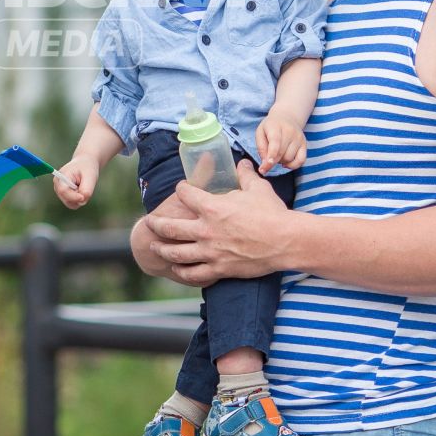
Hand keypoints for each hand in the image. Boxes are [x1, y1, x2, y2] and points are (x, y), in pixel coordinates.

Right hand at [54, 155, 99, 208]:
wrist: (85, 164)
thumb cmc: (87, 168)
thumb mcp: (90, 176)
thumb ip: (86, 190)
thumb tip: (82, 200)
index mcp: (62, 176)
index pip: (63, 191)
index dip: (73, 197)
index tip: (83, 197)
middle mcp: (57, 184)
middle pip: (67, 200)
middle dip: (78, 198)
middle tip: (86, 187)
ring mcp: (59, 191)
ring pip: (70, 204)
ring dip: (79, 199)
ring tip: (83, 187)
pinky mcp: (63, 195)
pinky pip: (72, 204)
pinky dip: (79, 200)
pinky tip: (81, 190)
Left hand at [130, 160, 291, 287]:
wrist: (286, 241)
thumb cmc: (272, 213)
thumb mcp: (258, 188)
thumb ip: (246, 175)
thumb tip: (243, 162)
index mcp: (212, 207)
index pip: (186, 195)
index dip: (181, 190)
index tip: (180, 189)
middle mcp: (206, 230)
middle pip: (170, 228)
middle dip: (156, 224)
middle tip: (149, 222)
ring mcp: (211, 251)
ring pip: (176, 253)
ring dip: (162, 249)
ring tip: (154, 246)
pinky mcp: (219, 269)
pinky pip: (194, 273)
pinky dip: (182, 271)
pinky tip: (176, 268)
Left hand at [254, 114, 306, 169]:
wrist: (286, 117)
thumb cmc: (270, 127)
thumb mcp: (260, 133)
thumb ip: (261, 148)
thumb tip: (266, 163)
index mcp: (275, 126)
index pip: (275, 142)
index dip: (271, 154)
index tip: (267, 164)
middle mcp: (290, 131)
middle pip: (281, 153)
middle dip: (272, 161)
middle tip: (267, 159)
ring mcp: (299, 138)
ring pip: (289, 158)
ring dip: (281, 162)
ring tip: (277, 155)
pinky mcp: (304, 144)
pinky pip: (301, 160)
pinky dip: (293, 165)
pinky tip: (286, 163)